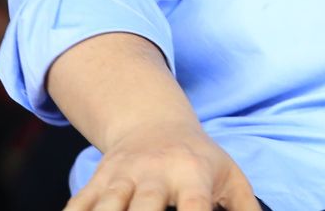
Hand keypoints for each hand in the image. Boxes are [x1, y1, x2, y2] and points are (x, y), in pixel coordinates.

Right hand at [63, 120, 258, 210]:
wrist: (153, 122)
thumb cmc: (198, 159)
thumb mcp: (229, 175)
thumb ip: (246, 208)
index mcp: (191, 174)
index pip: (194, 204)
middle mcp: (154, 173)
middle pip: (144, 205)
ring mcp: (122, 176)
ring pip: (106, 205)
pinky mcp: (97, 181)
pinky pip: (78, 204)